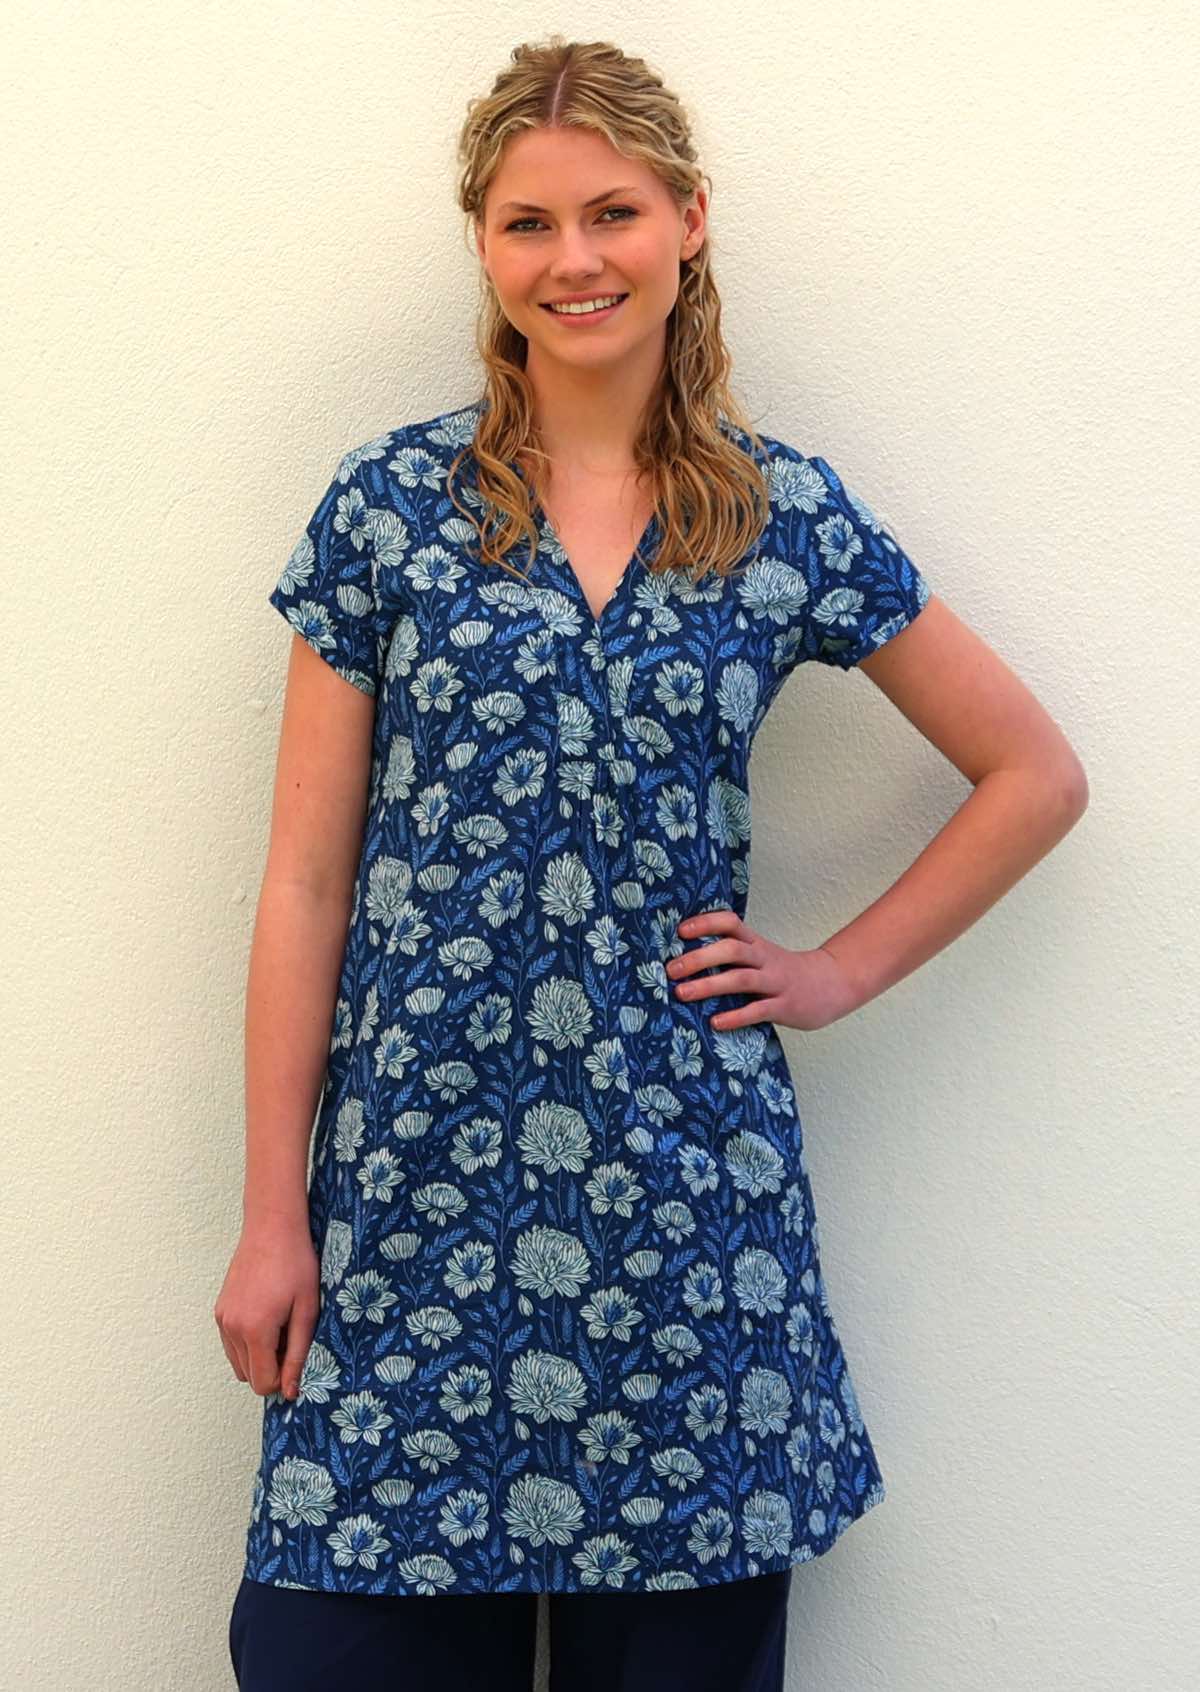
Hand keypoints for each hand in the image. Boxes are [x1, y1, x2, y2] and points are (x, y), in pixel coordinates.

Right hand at [213, 1220, 319, 1401]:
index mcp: (255, 1331)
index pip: (262, 1383)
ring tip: (280, 1325)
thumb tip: (289, 1392)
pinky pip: (231, 1345)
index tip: (298, 1359)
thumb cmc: (296, 1264)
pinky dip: (248, 1343)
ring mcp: (222, 1320)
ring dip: (259, 1357)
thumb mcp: (307, 1311)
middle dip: (271, 1367)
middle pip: (249, 1377)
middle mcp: (232, 1328)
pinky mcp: (219, 1311)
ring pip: (238, 1363)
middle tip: (291, 1336)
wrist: (272, 1228)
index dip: (283, 1380)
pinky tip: (267, 1317)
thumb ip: (297, 1354)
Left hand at [666, 909, 860, 1031]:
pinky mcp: (785, 1007)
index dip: (706, 923)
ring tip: (682, 993)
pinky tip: (715, 1023)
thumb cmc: (785, 972)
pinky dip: (735, 1016)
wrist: (833, 984)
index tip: (680, 931)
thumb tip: (686, 960)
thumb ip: (733, 955)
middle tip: (671, 969)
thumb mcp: (761, 955)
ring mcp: (776, 982)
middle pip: (732, 950)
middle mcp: (765, 959)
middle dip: (699, 958)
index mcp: (756, 944)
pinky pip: (758, 1010)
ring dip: (709, 985)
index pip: (730, 922)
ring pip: (741, 979)